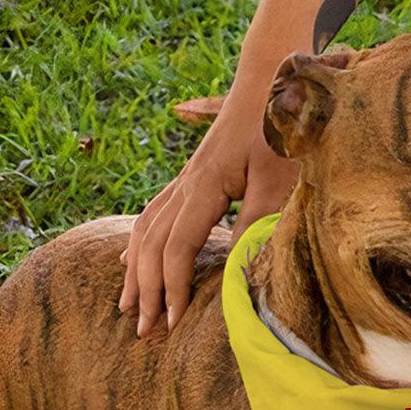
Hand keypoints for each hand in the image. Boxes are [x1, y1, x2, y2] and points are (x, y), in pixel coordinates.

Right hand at [119, 94, 298, 335]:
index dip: (173, 288)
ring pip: (146, 229)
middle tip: (143, 330)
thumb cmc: (282, 129)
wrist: (274, 79)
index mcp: (203, 186)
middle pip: (151, 243)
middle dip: (146, 289)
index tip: (174, 324)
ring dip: (136, 269)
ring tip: (128, 304)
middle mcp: (186, 183)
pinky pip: (153, 214)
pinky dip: (140, 242)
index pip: (177, 248)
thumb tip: (236, 274)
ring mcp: (186, 178)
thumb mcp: (278, 180)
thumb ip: (256, 225)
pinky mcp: (194, 176)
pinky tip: (132, 258)